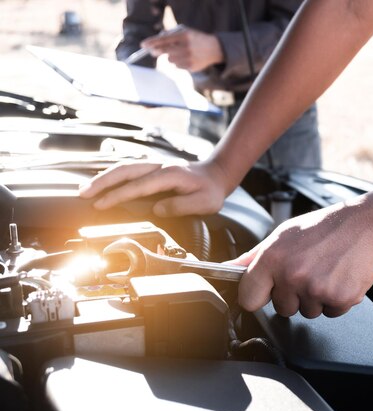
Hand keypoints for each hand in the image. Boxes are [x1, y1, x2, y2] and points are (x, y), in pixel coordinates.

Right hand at [78, 160, 227, 216]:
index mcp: (170, 175)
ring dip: (103, 177)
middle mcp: (159, 166)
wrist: (217, 174)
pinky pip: (129, 169)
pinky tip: (101, 182)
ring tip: (85, 189)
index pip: (138, 186)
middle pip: (125, 170)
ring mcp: (155, 165)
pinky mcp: (152, 168)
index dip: (118, 195)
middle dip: (102, 181)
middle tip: (83, 193)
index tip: (101, 204)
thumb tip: (157, 209)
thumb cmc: (210, 190)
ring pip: (124, 167)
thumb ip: (181, 206)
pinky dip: (112, 175)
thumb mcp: (204, 202)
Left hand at [142, 26, 223, 71]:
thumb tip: (154, 44)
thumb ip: (170, 36)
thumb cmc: (195, 38)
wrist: (214, 48)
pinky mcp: (191, 67)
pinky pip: (177, 66)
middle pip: (165, 51)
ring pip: (170, 60)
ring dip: (170, 57)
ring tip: (179, 53)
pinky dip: (178, 62)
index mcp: (185, 35)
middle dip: (156, 51)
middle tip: (152, 52)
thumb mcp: (185, 32)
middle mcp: (187, 46)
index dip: (152, 42)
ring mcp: (190, 58)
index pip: (164, 39)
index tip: (143, 45)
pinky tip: (187, 59)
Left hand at [233, 199, 372, 317]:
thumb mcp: (283, 234)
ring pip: (307, 312)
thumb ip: (254, 257)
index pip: (248, 298)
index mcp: (272, 258)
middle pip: (282, 309)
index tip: (266, 291)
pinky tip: (339, 277)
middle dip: (293, 296)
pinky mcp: (338, 298)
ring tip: (325, 271)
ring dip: (316, 298)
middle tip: (308, 271)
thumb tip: (228, 269)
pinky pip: (331, 313)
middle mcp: (292, 275)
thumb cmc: (324, 227)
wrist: (365, 224)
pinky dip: (336, 300)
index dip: (258, 296)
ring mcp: (315, 289)